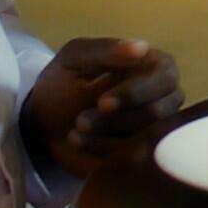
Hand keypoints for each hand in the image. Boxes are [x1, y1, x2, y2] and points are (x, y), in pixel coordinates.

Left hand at [21, 38, 182, 177]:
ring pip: (146, 140)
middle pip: (158, 113)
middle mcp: (164, 99)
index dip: (135, 93)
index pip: (165, 79)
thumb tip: (142, 46)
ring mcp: (155, 130)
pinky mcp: (139, 155)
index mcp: (156, 68)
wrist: (42, 123)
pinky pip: (132, 161)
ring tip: (74, 132)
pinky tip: (79, 143)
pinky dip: (101, 153)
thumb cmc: (63, 83)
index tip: (102, 102)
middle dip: (115, 120)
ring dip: (105, 137)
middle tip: (80, 121)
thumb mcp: (75, 58)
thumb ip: (106, 50)